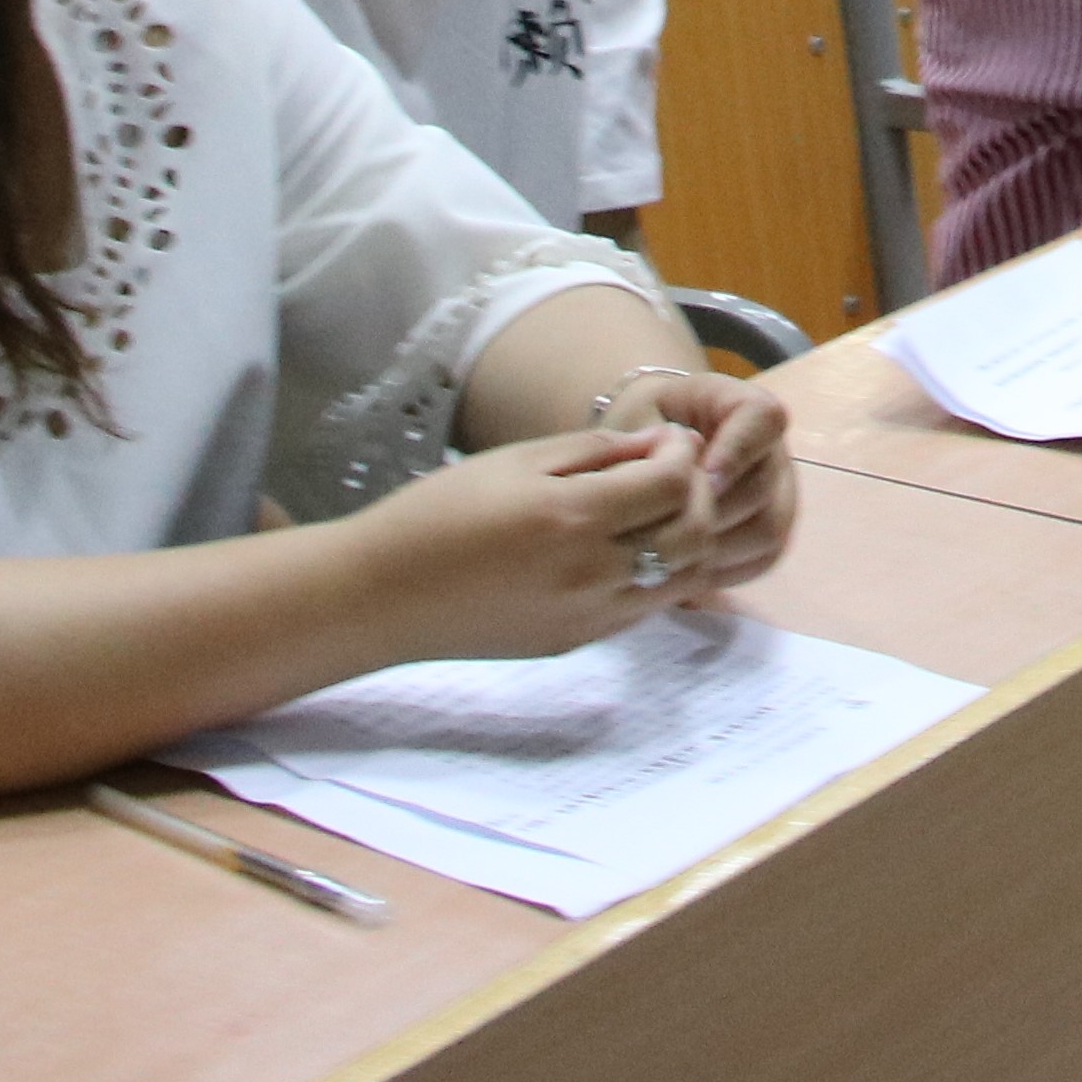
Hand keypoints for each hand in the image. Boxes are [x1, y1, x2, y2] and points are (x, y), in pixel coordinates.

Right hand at [334, 422, 725, 660]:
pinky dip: (658, 574)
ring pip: (682, 579)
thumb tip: (660, 445)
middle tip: (673, 470)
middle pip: (693, 534)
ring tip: (658, 509)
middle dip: (699, 494)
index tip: (668, 440)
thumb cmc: (438, 514)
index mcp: (573, 518)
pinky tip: (629, 547)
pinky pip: (645, 607)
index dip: (683, 455)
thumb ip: (595, 451)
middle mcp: (592, 574)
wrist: (381, 597)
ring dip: (687, 539)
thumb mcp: (515, 462)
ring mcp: (588, 617)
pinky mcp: (577, 641)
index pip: (673, 485)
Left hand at [630, 370, 796, 592]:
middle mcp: (775, 452)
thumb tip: (672, 475)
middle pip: (761, 488)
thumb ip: (652, 442)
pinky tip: (680, 564)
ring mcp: (781, 498)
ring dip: (713, 544)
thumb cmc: (641, 429)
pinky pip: (759, 560)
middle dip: (709, 510)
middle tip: (662, 524)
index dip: (736, 450)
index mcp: (747, 406)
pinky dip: (721, 567)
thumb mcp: (639, 420)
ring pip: (765, 532)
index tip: (700, 475)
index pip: (764, 418)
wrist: (647, 451)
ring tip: (666, 546)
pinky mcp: (772, 539)